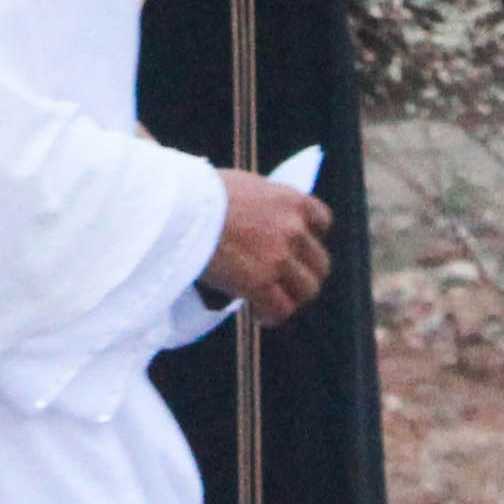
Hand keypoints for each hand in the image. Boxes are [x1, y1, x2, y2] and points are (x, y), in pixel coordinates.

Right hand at [203, 169, 331, 323]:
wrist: (180, 208)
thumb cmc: (200, 194)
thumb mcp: (243, 187)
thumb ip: (263, 206)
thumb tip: (261, 226)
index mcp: (290, 199)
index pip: (322, 221)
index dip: (311, 238)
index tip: (297, 249)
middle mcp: (292, 227)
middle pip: (319, 262)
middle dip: (304, 275)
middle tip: (284, 284)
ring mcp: (279, 256)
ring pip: (307, 290)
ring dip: (292, 298)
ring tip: (272, 302)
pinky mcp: (260, 281)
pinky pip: (281, 309)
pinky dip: (271, 315)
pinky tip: (259, 314)